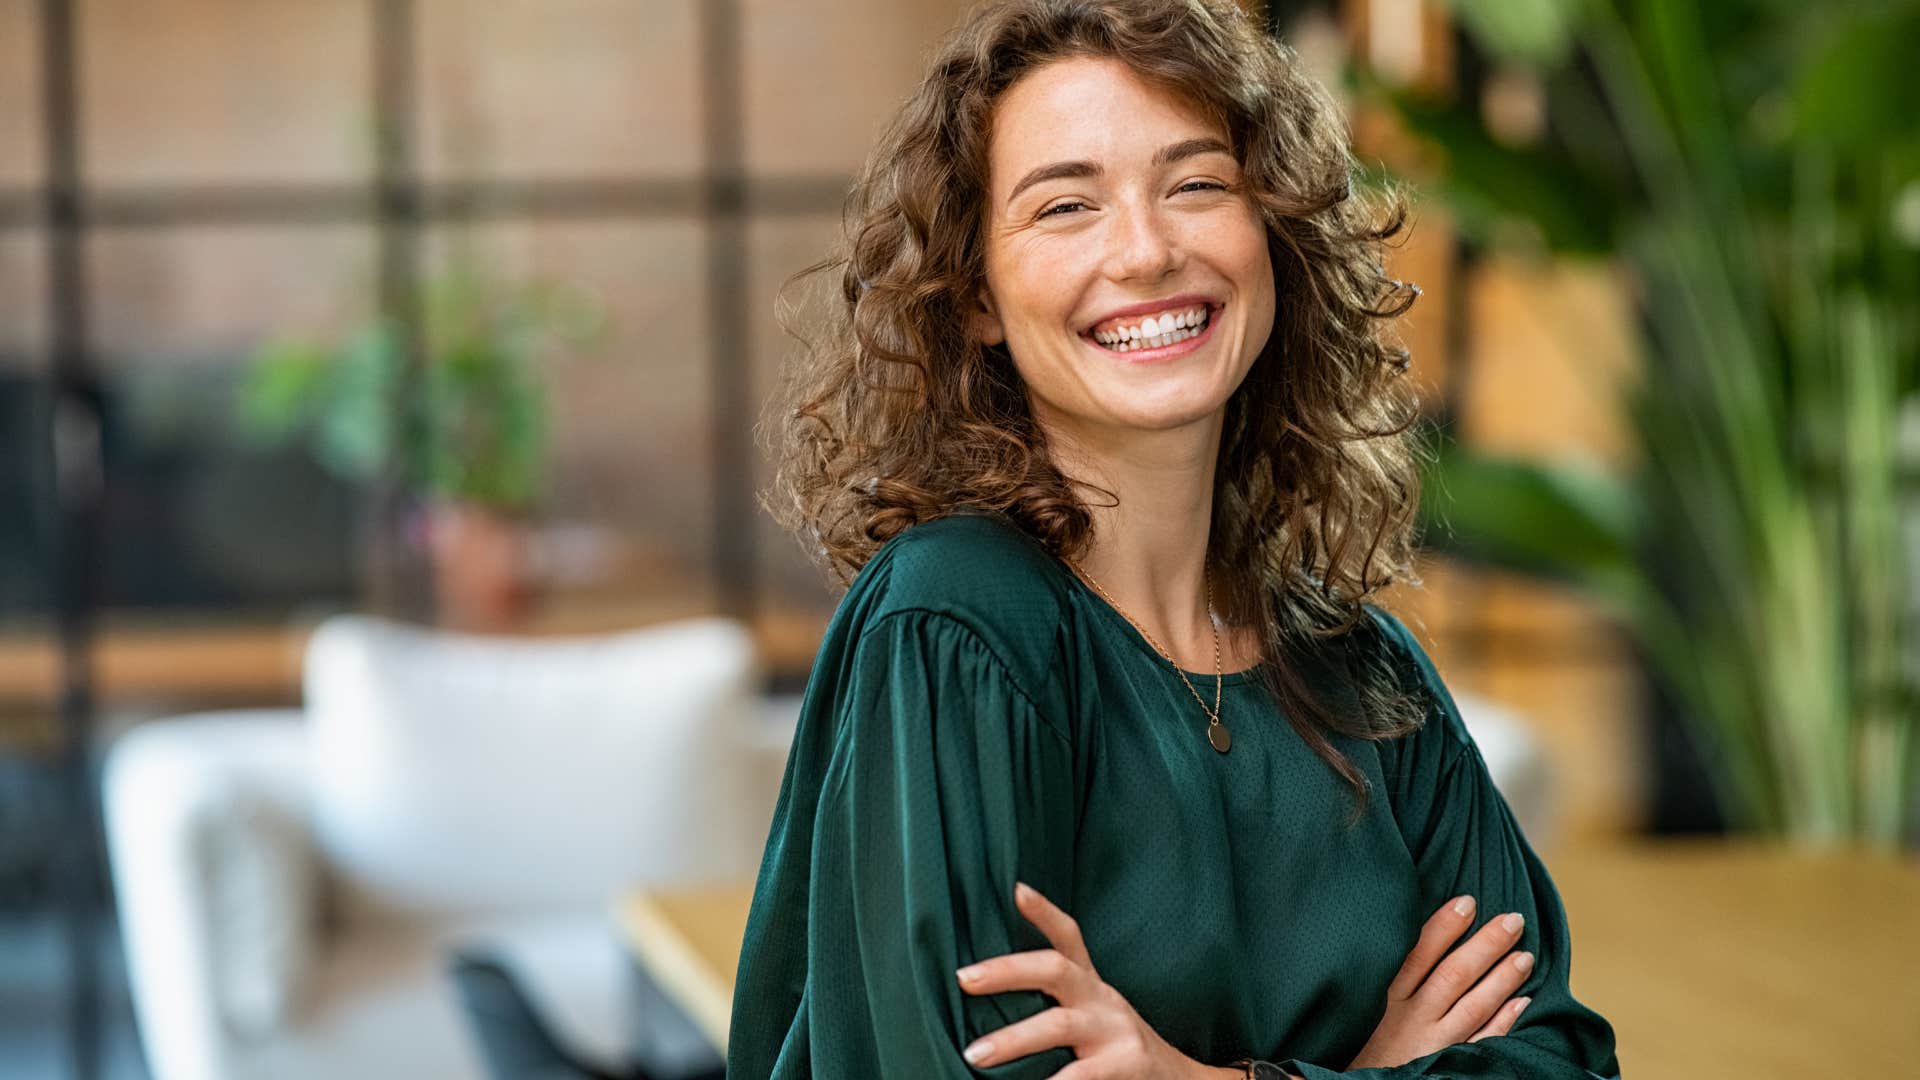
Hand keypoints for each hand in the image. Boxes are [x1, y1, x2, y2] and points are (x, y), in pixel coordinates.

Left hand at [954, 881, 1213, 1078]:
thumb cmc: (1120, 1053)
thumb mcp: (1093, 1017)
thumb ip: (1057, 1004)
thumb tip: (988, 992)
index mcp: (1091, 987)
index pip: (1069, 937)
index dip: (1044, 912)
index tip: (1016, 889)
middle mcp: (1103, 1000)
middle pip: (1055, 968)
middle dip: (1007, 970)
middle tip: (964, 978)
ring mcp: (1117, 1031)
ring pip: (1058, 1024)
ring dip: (1013, 1039)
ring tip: (974, 1055)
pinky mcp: (1128, 1066)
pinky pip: (1083, 1075)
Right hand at [1346, 895, 1533, 1069]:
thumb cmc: (1359, 1042)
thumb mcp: (1360, 1004)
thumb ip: (1384, 974)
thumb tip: (1406, 932)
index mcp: (1385, 997)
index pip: (1419, 953)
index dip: (1445, 926)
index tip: (1468, 902)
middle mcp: (1411, 1017)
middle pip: (1454, 974)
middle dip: (1486, 945)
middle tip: (1513, 921)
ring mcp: (1433, 1043)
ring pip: (1474, 1005)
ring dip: (1502, 979)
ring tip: (1526, 956)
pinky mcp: (1448, 1063)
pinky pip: (1483, 1041)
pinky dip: (1504, 1021)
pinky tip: (1522, 1003)